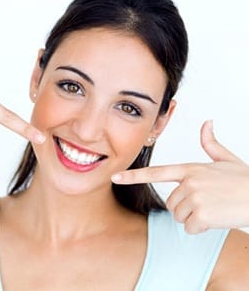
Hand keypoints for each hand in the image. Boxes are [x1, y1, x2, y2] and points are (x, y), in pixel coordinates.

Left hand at [112, 120, 248, 233]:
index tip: (115, 177)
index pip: (156, 172)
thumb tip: (207, 123)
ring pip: (179, 216)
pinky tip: (216, 218)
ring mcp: (195, 197)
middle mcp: (189, 181)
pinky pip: (190, 227)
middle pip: (171, 203)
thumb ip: (210, 143)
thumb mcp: (226, 159)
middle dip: (185, 206)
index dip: (134, 175)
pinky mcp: (202, 214)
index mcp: (190, 168)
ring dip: (193, 217)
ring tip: (212, 207)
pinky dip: (201, 227)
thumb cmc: (244, 179)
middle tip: (206, 201)